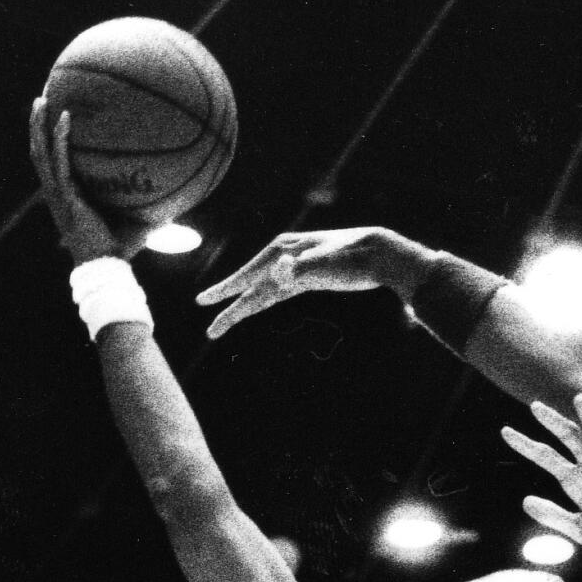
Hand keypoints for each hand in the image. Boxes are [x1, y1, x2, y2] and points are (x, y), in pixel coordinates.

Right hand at [29, 100, 143, 264]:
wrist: (107, 267)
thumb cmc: (119, 250)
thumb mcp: (133, 223)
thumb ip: (148, 212)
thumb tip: (175, 206)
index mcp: (66, 197)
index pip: (50, 165)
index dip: (47, 143)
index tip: (53, 120)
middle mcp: (57, 193)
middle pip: (39, 152)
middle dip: (37, 125)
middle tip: (42, 98)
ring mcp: (58, 195)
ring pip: (40, 153)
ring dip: (39, 125)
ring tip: (43, 99)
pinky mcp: (66, 197)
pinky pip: (59, 162)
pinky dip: (61, 139)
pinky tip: (66, 119)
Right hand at [197, 227, 435, 338]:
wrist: (377, 252)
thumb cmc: (352, 258)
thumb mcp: (327, 264)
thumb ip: (301, 269)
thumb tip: (279, 272)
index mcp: (281, 253)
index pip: (247, 278)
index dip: (226, 293)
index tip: (204, 304)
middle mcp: (282, 257)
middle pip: (251, 289)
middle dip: (230, 308)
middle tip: (210, 329)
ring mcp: (293, 266)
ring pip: (263, 292)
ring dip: (245, 307)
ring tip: (224, 322)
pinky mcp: (306, 276)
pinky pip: (278, 292)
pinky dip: (265, 300)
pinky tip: (256, 305)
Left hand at [502, 396, 581, 558]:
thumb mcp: (581, 529)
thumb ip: (554, 516)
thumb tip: (525, 501)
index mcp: (577, 481)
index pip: (547, 458)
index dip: (527, 445)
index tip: (504, 431)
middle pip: (571, 440)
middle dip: (554, 423)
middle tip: (534, 406)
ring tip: (580, 400)